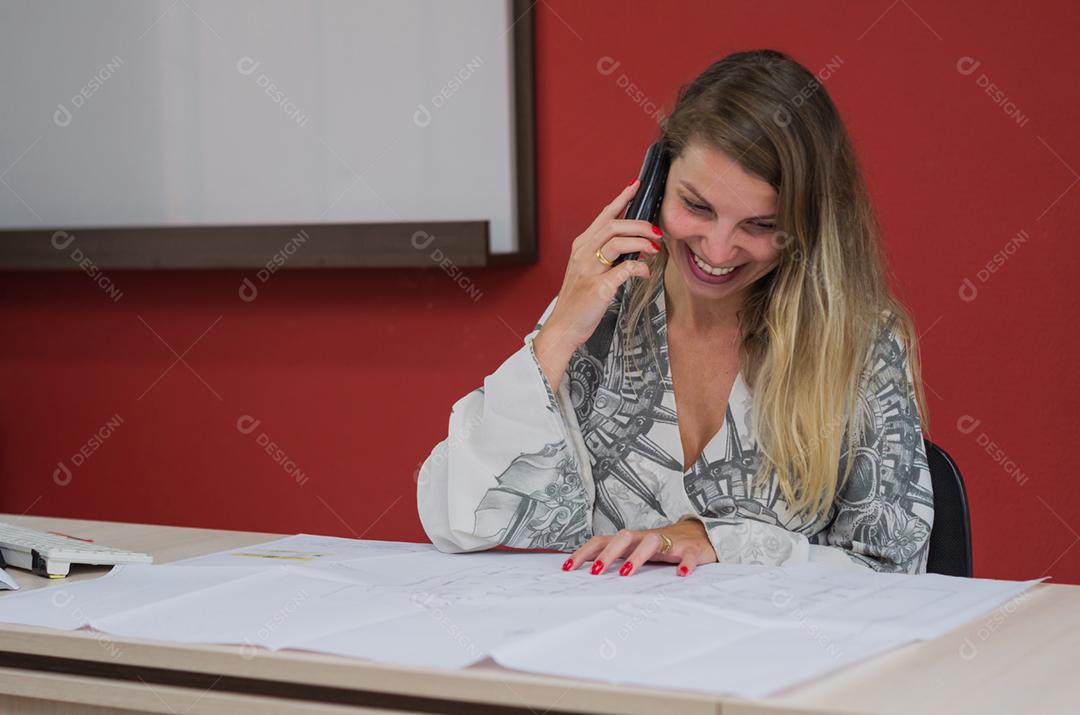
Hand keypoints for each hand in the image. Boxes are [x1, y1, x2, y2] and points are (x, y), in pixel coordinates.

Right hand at [537, 178, 662, 352]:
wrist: (564, 326)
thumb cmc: (578, 300)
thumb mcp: (588, 271)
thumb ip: (606, 255)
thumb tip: (635, 244)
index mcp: (581, 247)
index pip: (604, 216)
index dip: (621, 199)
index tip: (636, 186)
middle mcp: (583, 254)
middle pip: (613, 225)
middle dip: (639, 224)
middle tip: (656, 230)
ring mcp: (589, 270)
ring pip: (617, 242)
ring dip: (641, 241)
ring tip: (655, 247)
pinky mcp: (599, 287)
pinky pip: (624, 270)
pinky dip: (639, 268)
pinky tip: (645, 272)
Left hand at [560, 518, 717, 576]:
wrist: (701, 532)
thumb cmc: (662, 546)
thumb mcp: (637, 551)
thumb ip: (618, 559)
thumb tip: (589, 572)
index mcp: (631, 540)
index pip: (602, 541)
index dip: (584, 553)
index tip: (567, 568)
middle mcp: (647, 537)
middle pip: (624, 537)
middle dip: (608, 554)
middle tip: (595, 573)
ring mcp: (670, 542)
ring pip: (651, 542)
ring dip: (637, 557)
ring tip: (626, 573)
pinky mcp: (691, 549)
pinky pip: (687, 555)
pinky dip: (685, 564)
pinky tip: (681, 574)